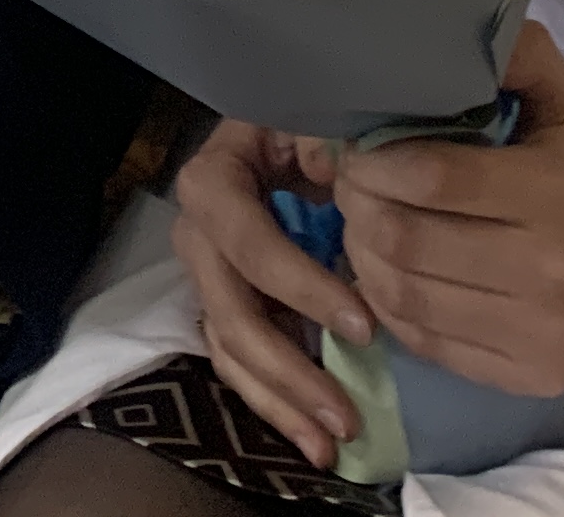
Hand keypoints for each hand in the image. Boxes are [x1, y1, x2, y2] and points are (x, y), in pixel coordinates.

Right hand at [169, 118, 366, 469]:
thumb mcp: (313, 118)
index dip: (300, 286)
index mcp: (215, 179)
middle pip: (230, 310)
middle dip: (288, 369)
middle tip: (346, 415)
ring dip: (278, 401)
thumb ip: (325, 141)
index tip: (364, 326)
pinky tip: (312, 438)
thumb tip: (332, 174)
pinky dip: (273, 403)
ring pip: (229, 349)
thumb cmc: (306, 126)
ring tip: (331, 443)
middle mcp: (199, 232)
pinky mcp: (226, 306)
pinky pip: (238, 364)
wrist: (288, 135)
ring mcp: (209, 275)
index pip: (248, 240)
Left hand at [333, 25, 563, 396]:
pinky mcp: (528, 376)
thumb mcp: (556, 97)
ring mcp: (539, 333)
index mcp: (552, 194)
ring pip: (403, 295)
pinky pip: (424, 341)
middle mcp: (550, 272)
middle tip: (349, 184)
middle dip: (358, 207)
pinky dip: (389, 304)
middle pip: (405, 241)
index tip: (355, 148)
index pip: (434, 178)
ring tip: (363, 225)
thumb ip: (511, 53)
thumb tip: (447, 19)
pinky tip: (389, 272)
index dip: (374, 162)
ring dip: (362, 256)